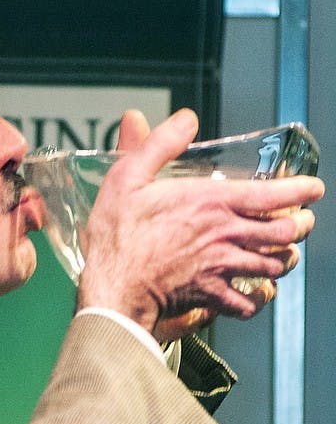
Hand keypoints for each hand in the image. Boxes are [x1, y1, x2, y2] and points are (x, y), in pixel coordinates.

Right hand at [76, 108, 322, 336]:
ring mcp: (221, 268)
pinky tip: (258, 293)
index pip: (274, 195)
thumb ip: (159, 144)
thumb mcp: (128, 177)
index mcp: (211, 203)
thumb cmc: (116, 237)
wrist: (111, 288)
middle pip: (284, 233)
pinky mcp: (210, 296)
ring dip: (285, 259)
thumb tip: (185, 119)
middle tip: (303, 221)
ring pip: (273, 266)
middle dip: (301, 226)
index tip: (312, 189)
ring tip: (286, 253)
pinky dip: (259, 299)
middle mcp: (225, 235)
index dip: (301, 191)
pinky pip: (248, 303)